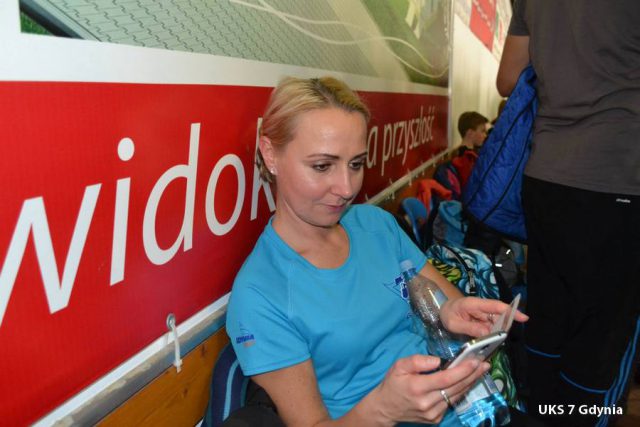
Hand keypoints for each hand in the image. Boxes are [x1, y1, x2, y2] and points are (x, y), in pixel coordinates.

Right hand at [371, 354, 489, 424]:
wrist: (386, 408)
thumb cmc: (393, 384)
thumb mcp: (399, 366)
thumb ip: (417, 361)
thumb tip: (438, 361)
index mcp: (417, 387)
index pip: (445, 379)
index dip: (462, 370)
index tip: (474, 361)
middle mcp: (426, 402)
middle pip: (455, 388)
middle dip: (472, 375)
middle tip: (484, 364)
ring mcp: (432, 413)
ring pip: (456, 396)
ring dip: (469, 383)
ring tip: (479, 371)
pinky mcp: (435, 419)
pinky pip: (451, 403)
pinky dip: (459, 391)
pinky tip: (465, 382)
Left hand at [440, 296, 528, 336]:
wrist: (443, 310)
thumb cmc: (447, 314)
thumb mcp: (454, 323)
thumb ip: (469, 328)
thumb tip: (487, 333)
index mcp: (474, 304)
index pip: (495, 306)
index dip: (510, 311)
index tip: (523, 318)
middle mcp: (481, 307)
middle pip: (499, 316)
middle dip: (503, 327)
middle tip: (499, 339)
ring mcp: (483, 313)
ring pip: (496, 323)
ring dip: (497, 333)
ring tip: (491, 342)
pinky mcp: (483, 320)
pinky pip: (491, 327)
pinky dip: (492, 334)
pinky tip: (488, 341)